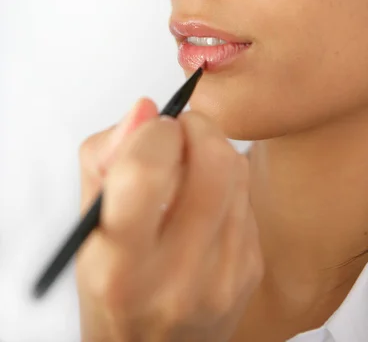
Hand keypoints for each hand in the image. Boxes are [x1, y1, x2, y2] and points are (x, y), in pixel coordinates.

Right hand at [76, 97, 263, 341]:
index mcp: (121, 267)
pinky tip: (204, 201)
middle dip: (194, 126)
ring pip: (235, 169)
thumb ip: (106, 157)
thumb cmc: (113, 285)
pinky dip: (225, 181)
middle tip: (177, 132)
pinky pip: (246, 195)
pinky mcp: (251, 270)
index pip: (145, 173)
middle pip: (211, 162)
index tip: (150, 129)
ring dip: (211, 148)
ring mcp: (223, 277)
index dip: (151, 133)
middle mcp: (177, 278)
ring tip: (187, 167)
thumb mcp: (88, 224)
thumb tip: (146, 110)